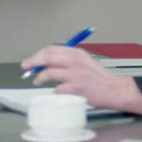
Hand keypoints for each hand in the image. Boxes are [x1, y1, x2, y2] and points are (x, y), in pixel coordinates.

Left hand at [20, 46, 141, 113]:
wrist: (114, 89)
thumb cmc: (99, 78)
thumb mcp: (84, 62)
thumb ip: (67, 61)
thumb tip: (47, 64)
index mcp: (77, 53)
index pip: (51, 49)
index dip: (38, 54)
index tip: (31, 60)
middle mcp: (75, 61)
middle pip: (47, 57)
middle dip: (33, 62)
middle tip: (27, 68)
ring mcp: (75, 74)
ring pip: (48, 73)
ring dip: (40, 78)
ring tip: (37, 81)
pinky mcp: (76, 87)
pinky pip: (57, 89)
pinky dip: (54, 91)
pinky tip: (56, 93)